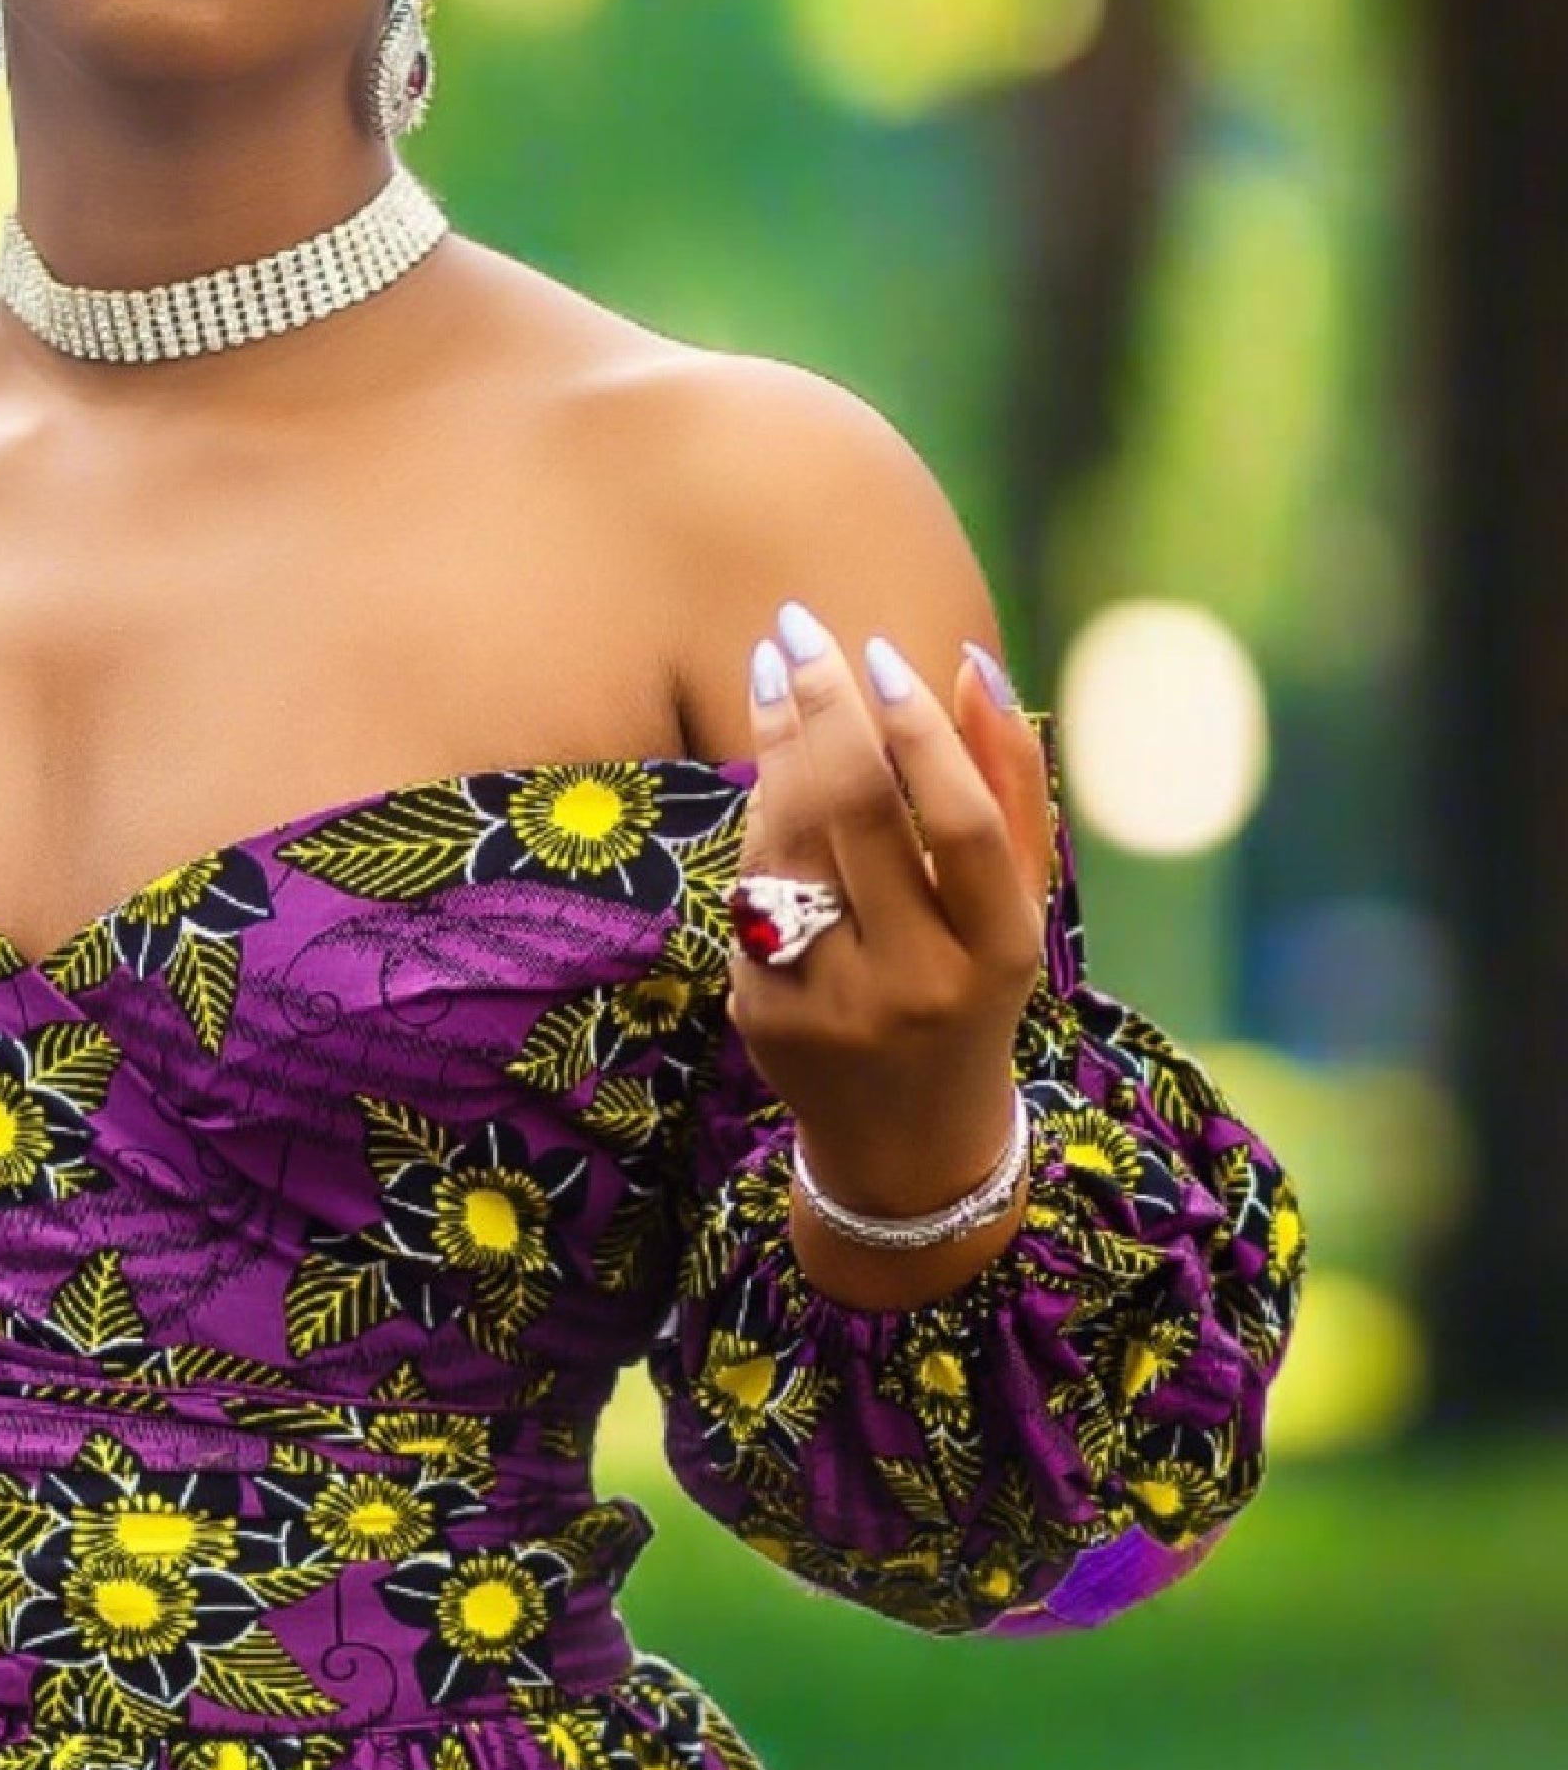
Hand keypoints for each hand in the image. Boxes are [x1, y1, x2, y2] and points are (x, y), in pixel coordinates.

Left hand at [736, 605, 1052, 1247]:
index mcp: (997, 952)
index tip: (882, 652)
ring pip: (790, 843)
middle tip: (800, 628)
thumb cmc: (974, 989)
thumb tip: (971, 667)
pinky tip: (767, 759)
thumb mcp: (1017, 906)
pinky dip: (759, 813)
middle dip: (823, 706)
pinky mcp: (764, 1012)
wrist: (908, 1141)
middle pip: (858, 815)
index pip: (957, 823)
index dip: (919, 731)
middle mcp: (915, 982)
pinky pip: (752, 887)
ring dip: (776, 741)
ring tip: (774, 666)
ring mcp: (831, 1002)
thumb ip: (1008, 787)